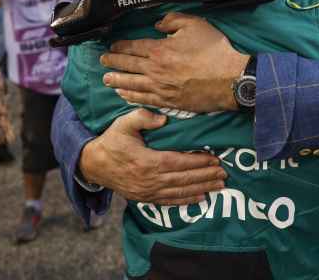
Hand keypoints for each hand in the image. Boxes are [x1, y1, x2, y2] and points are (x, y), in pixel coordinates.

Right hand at [79, 108, 226, 204]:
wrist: (94, 165)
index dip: (198, 162)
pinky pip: (170, 201)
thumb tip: (163, 118)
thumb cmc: (112, 141)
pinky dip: (187, 200)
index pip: (179, 162)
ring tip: (219, 185)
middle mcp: (150, 180)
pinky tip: (202, 198)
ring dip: (202, 188)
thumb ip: (143, 117)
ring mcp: (148, 191)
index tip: (215, 159)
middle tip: (224, 173)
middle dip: (206, 176)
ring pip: (180, 191)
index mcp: (147, 161)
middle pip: (184, 179)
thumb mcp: (123, 124)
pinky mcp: (145, 198)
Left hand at [101, 13, 248, 112]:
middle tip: (102, 61)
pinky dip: (131, 96)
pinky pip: (143, 99)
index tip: (112, 46)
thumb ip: (173, 20)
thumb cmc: (214, 51)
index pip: (133, 47)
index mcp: (160, 50)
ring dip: (116, 81)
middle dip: (112, 63)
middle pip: (128, 65)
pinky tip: (124, 95)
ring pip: (131, 84)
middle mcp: (155, 70)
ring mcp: (160, 88)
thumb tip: (158, 25)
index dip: (120, 46)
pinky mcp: (168, 101)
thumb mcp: (195, 25)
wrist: (230, 80)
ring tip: (106, 80)